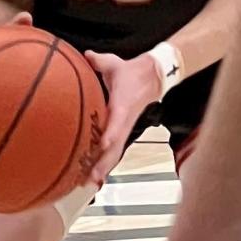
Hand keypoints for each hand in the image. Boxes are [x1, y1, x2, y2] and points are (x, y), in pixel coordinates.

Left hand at [81, 50, 160, 186]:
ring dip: (102, 169)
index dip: (111, 133)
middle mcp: (125, 121)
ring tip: (88, 184)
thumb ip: (99, 61)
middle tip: (89, 178)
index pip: (118, 121)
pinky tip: (94, 177)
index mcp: (123, 105)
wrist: (154, 78)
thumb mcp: (115, 64)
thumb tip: (87, 56)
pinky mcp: (123, 132)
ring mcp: (125, 129)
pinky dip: (104, 164)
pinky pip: (113, 151)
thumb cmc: (132, 72)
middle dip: (102, 163)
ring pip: (114, 153)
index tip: (103, 144)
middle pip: (115, 147)